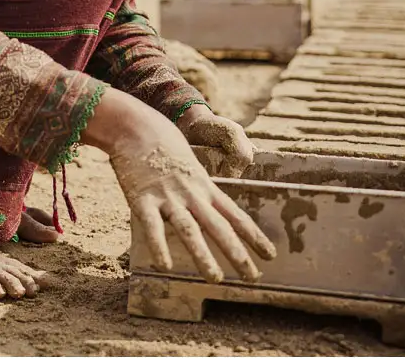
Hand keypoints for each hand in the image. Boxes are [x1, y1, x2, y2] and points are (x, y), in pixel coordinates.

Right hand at [86, 90, 273, 282]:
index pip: (235, 215)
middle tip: (253, 278)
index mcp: (204, 185)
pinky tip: (165, 266)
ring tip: (216, 279)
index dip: (254, 236)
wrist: (133, 124)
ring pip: (190, 230)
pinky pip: (152, 226)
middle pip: (219, 227)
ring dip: (203, 256)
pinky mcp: (142, 198)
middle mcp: (191, 193)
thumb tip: (203, 203)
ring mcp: (167, 196)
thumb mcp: (188, 162)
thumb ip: (196, 184)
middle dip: (237, 254)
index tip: (271, 255)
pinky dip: (159, 246)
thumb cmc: (160, 140)